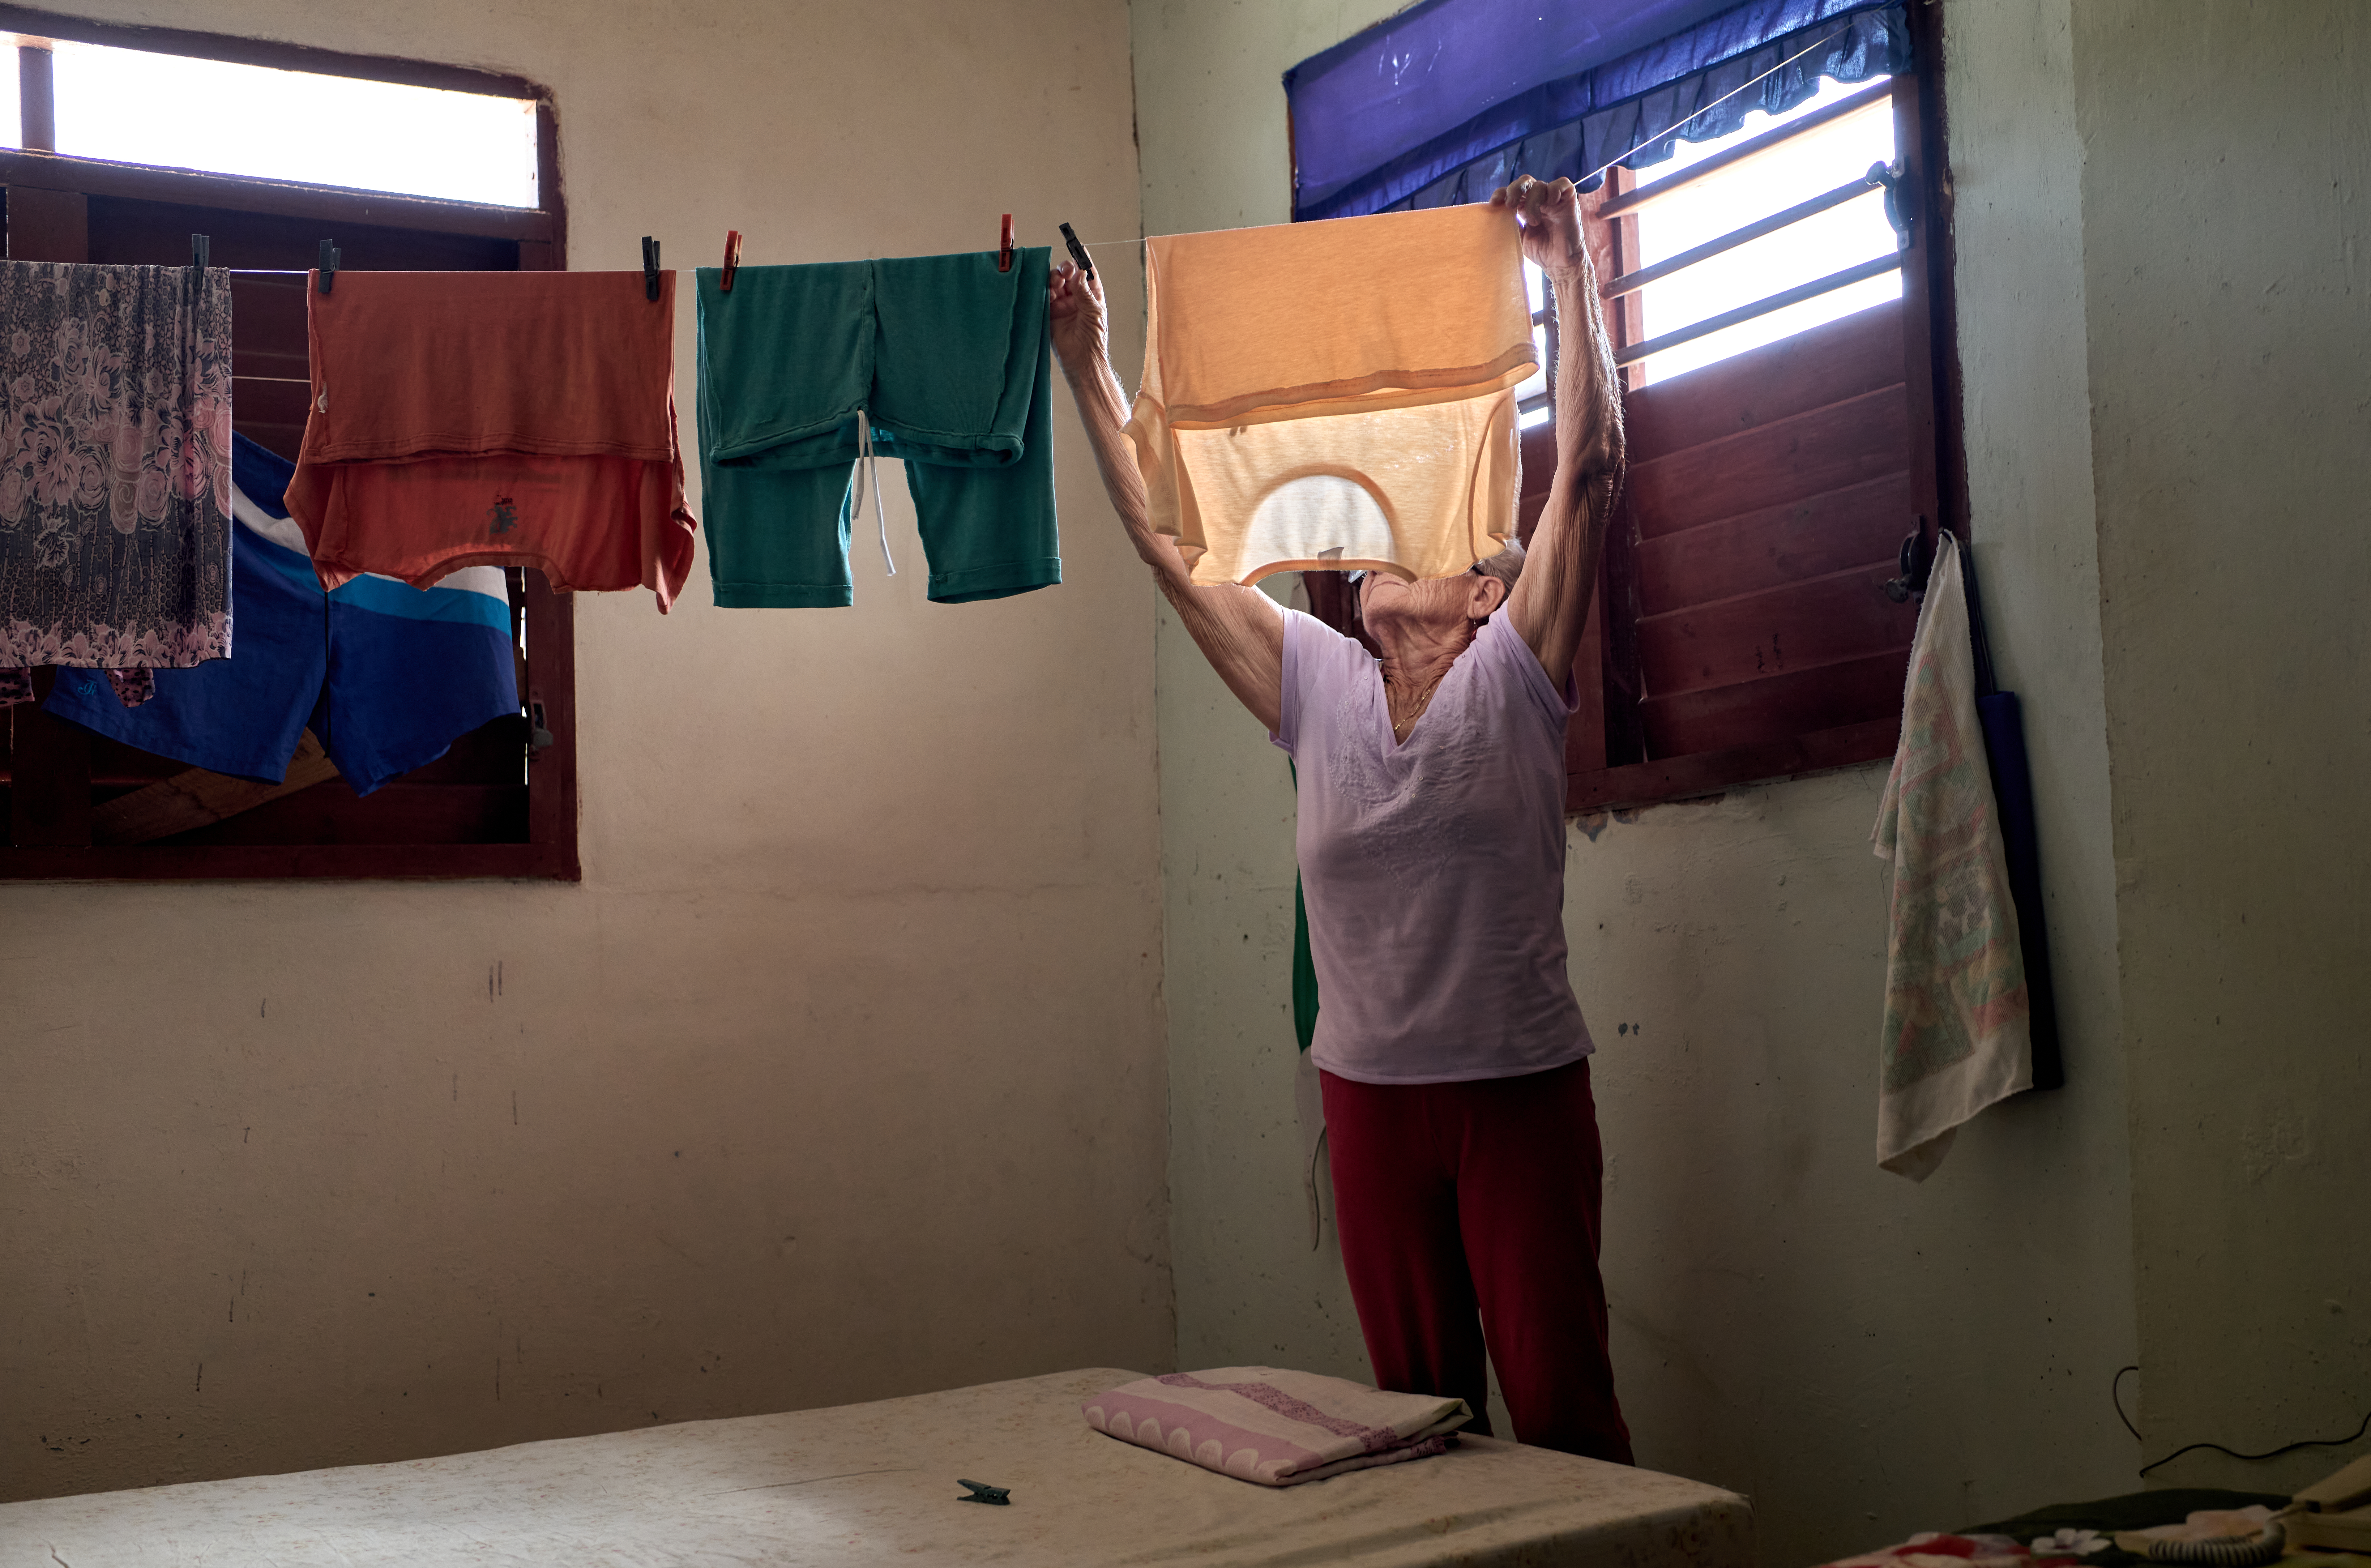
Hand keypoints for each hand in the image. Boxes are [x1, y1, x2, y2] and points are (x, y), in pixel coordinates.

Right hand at [1048, 260, 1107, 375]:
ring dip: (1054, 278)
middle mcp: (1076, 297)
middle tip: (1065, 272)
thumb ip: (1084, 291)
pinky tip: (1048, 292)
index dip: (1082, 260)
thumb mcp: (1093, 311)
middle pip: (1067, 274)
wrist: (1082, 361)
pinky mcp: (1049, 312)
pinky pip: (1044, 296)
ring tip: (1056, 284)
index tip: (1078, 247)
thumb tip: (1080, 272)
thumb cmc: (1094, 339)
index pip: (1086, 272)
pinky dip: (1044, 291)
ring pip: (1054, 282)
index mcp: (1091, 294)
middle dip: (1065, 269)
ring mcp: (1062, 304)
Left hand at [1490, 175, 1588, 284]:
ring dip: (1533, 201)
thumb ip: (1509, 222)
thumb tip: (1495, 212)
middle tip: (1510, 205)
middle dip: (1514, 190)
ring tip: (1533, 221)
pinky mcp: (1569, 199)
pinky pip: (1562, 184)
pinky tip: (1551, 205)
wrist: (1560, 264)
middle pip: (1525, 182)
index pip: (1511, 191)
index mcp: (1525, 206)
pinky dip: (1554, 191)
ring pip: (1540, 185)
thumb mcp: (1518, 237)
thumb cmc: (1541, 252)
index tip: (1494, 203)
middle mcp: (1539, 200)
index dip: (1501, 193)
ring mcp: (1554, 199)